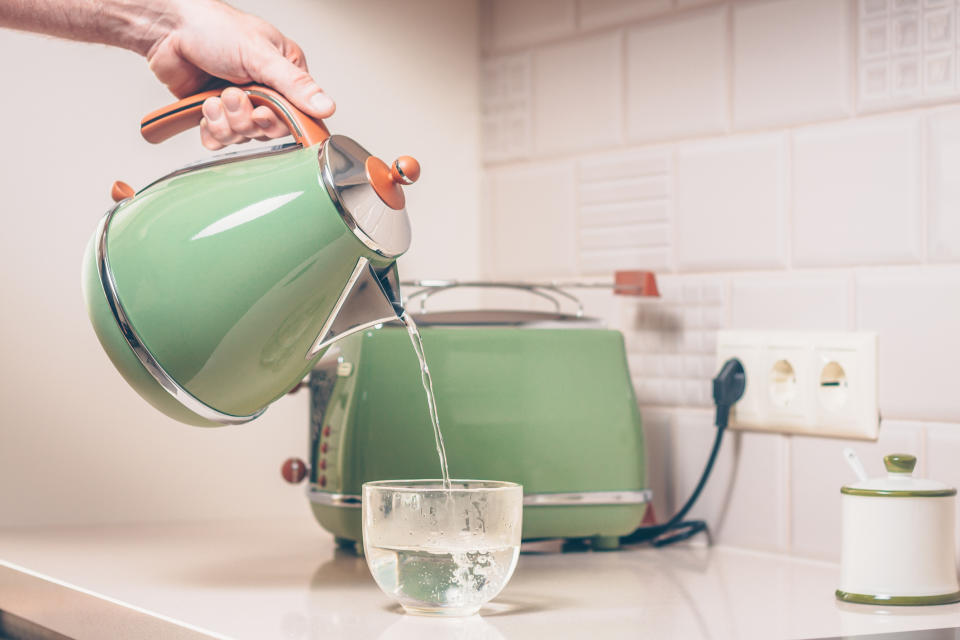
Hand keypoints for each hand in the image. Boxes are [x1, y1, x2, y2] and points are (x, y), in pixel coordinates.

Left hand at [145, 0, 334, 148]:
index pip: (297, 115)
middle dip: (246, 120)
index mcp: (285, 74)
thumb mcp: (261, 55)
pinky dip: (211, 130)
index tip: (262, 114)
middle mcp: (265, 92)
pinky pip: (220, 139)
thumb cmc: (214, 28)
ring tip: (215, 97)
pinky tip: (205, 109)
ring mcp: (240, 104)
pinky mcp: (217, 114)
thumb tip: (326, 106)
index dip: (278, 121)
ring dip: (226, 123)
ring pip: (243, 137)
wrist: (168, 29)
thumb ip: (295, 85)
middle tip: (232, 96)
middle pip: (268, 130)